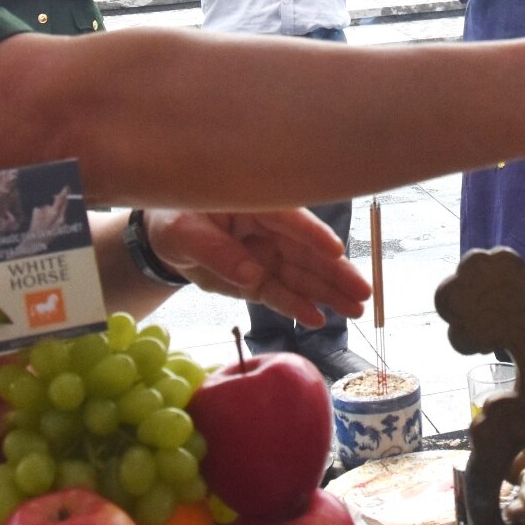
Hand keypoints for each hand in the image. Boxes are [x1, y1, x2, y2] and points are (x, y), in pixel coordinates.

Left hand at [141, 209, 369, 327]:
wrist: (160, 238)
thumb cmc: (174, 219)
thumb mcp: (185, 232)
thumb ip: (216, 251)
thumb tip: (252, 276)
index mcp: (256, 206)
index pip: (291, 220)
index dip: (314, 236)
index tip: (337, 251)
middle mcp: (268, 231)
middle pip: (308, 253)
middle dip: (336, 273)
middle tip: (364, 291)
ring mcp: (266, 256)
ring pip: (302, 276)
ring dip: (328, 293)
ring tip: (357, 310)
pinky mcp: (256, 280)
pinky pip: (280, 295)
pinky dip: (298, 307)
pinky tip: (320, 319)